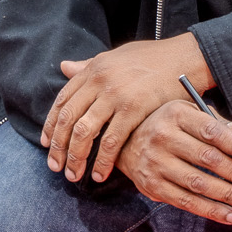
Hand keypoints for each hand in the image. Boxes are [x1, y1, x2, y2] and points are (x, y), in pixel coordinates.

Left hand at [43, 35, 212, 182]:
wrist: (185, 57)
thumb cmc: (153, 58)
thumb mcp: (115, 56)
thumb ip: (88, 65)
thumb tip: (63, 66)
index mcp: (93, 70)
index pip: (62, 101)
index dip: (50, 125)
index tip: (46, 144)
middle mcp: (99, 81)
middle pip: (68, 119)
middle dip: (58, 147)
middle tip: (55, 167)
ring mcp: (115, 95)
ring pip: (84, 132)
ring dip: (76, 157)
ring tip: (74, 175)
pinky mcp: (134, 109)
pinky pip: (112, 140)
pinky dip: (103, 161)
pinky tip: (99, 174)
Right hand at [115, 101, 231, 224]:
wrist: (123, 142)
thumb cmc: (166, 125)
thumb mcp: (188, 114)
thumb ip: (216, 123)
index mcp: (176, 114)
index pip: (212, 131)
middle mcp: (162, 136)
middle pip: (207, 159)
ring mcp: (154, 162)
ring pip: (197, 183)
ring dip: (226, 197)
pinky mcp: (151, 185)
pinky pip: (184, 201)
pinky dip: (209, 210)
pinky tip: (229, 216)